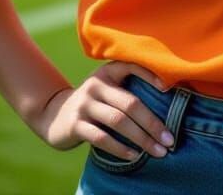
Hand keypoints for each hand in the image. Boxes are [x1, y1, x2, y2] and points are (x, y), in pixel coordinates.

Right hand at [31, 60, 176, 157]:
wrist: (53, 115)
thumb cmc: (92, 103)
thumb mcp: (105, 89)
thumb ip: (125, 91)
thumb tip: (165, 103)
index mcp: (107, 72)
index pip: (131, 66)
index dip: (150, 75)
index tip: (168, 89)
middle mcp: (96, 85)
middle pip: (130, 103)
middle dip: (152, 123)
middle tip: (169, 139)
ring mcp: (84, 105)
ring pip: (118, 121)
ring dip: (141, 138)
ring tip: (157, 151)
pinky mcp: (75, 125)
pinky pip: (102, 138)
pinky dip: (120, 148)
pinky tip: (134, 156)